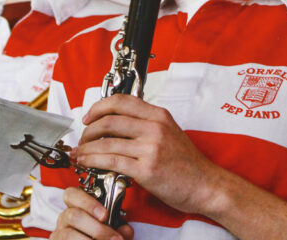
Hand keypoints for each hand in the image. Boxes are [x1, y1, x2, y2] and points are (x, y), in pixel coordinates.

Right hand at [51, 187, 133, 239]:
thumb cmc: (102, 237)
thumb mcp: (113, 231)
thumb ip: (120, 229)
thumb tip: (126, 229)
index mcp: (77, 207)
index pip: (72, 194)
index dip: (88, 203)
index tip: (105, 215)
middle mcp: (65, 218)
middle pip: (73, 215)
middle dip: (97, 228)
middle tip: (115, 238)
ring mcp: (59, 233)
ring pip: (68, 234)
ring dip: (91, 239)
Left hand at [73, 94, 220, 215]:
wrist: (206, 185)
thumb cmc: (187, 163)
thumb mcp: (170, 132)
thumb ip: (146, 124)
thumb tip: (115, 124)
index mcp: (159, 115)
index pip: (121, 101)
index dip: (99, 107)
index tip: (89, 117)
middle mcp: (154, 128)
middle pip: (109, 120)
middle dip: (88, 130)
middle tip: (82, 138)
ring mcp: (150, 148)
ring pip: (106, 142)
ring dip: (87, 148)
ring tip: (80, 154)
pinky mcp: (146, 169)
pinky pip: (111, 162)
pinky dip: (94, 161)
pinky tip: (87, 163)